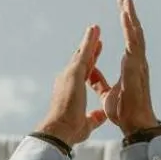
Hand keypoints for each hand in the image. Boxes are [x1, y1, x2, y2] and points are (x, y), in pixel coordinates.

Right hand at [37, 25, 108, 146]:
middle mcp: (67, 79)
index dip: (89, 63)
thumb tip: (100, 116)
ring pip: (81, 53)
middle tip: (95, 35)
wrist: (60, 131)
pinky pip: (84, 53)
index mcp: (71, 90)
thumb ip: (93, 118)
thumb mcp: (86, 123)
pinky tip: (95, 31)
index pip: (83, 73)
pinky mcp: (74, 73)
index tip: (95, 54)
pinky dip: (90, 41)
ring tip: (95, 28)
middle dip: (88, 48)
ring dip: (89, 40)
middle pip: (80, 60)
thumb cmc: (70, 131)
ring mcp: (69, 74)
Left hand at [103, 0, 160, 135]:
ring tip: (126, 2)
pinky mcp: (136, 68)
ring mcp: (138, 65)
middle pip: (133, 34)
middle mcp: (135, 63)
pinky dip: (130, 30)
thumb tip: (91, 72)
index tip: (121, 10)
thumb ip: (99, 81)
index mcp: (128, 68)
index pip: (127, 41)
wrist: (133, 125)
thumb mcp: (105, 94)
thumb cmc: (123, 112)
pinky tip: (126, 17)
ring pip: (135, 36)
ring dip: (131, 18)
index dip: (126, 25)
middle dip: (129, 16)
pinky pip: (134, 45)